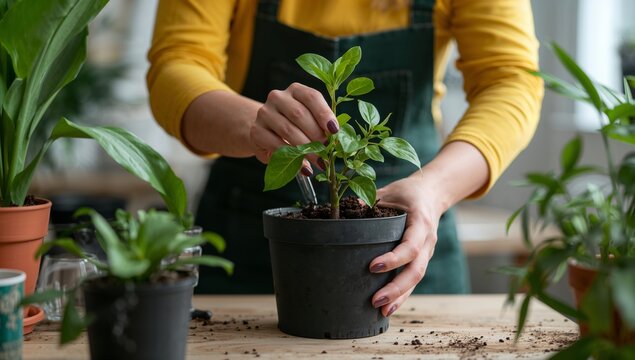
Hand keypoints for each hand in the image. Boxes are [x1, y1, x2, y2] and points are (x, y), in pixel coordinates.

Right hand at [249, 82, 338, 173]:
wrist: (266, 132)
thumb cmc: (295, 125)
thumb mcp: (309, 120)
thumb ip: (321, 125)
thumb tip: (335, 139)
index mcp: (295, 90)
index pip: (311, 97)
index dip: (324, 114)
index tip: (334, 130)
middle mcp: (278, 97)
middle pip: (299, 114)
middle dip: (316, 135)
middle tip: (326, 150)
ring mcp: (265, 113)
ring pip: (288, 130)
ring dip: (306, 148)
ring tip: (318, 161)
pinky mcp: (256, 131)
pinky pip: (276, 144)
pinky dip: (292, 157)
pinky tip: (304, 167)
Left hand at [368, 174, 443, 316]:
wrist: (432, 193)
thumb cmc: (408, 192)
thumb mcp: (389, 191)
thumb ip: (370, 201)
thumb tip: (347, 211)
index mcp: (420, 221)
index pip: (411, 245)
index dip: (394, 259)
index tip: (373, 267)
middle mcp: (427, 240)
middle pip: (416, 269)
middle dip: (397, 287)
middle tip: (376, 300)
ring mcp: (427, 251)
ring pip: (417, 278)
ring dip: (400, 296)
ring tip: (381, 311)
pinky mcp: (422, 259)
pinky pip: (414, 280)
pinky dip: (403, 295)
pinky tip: (388, 308)